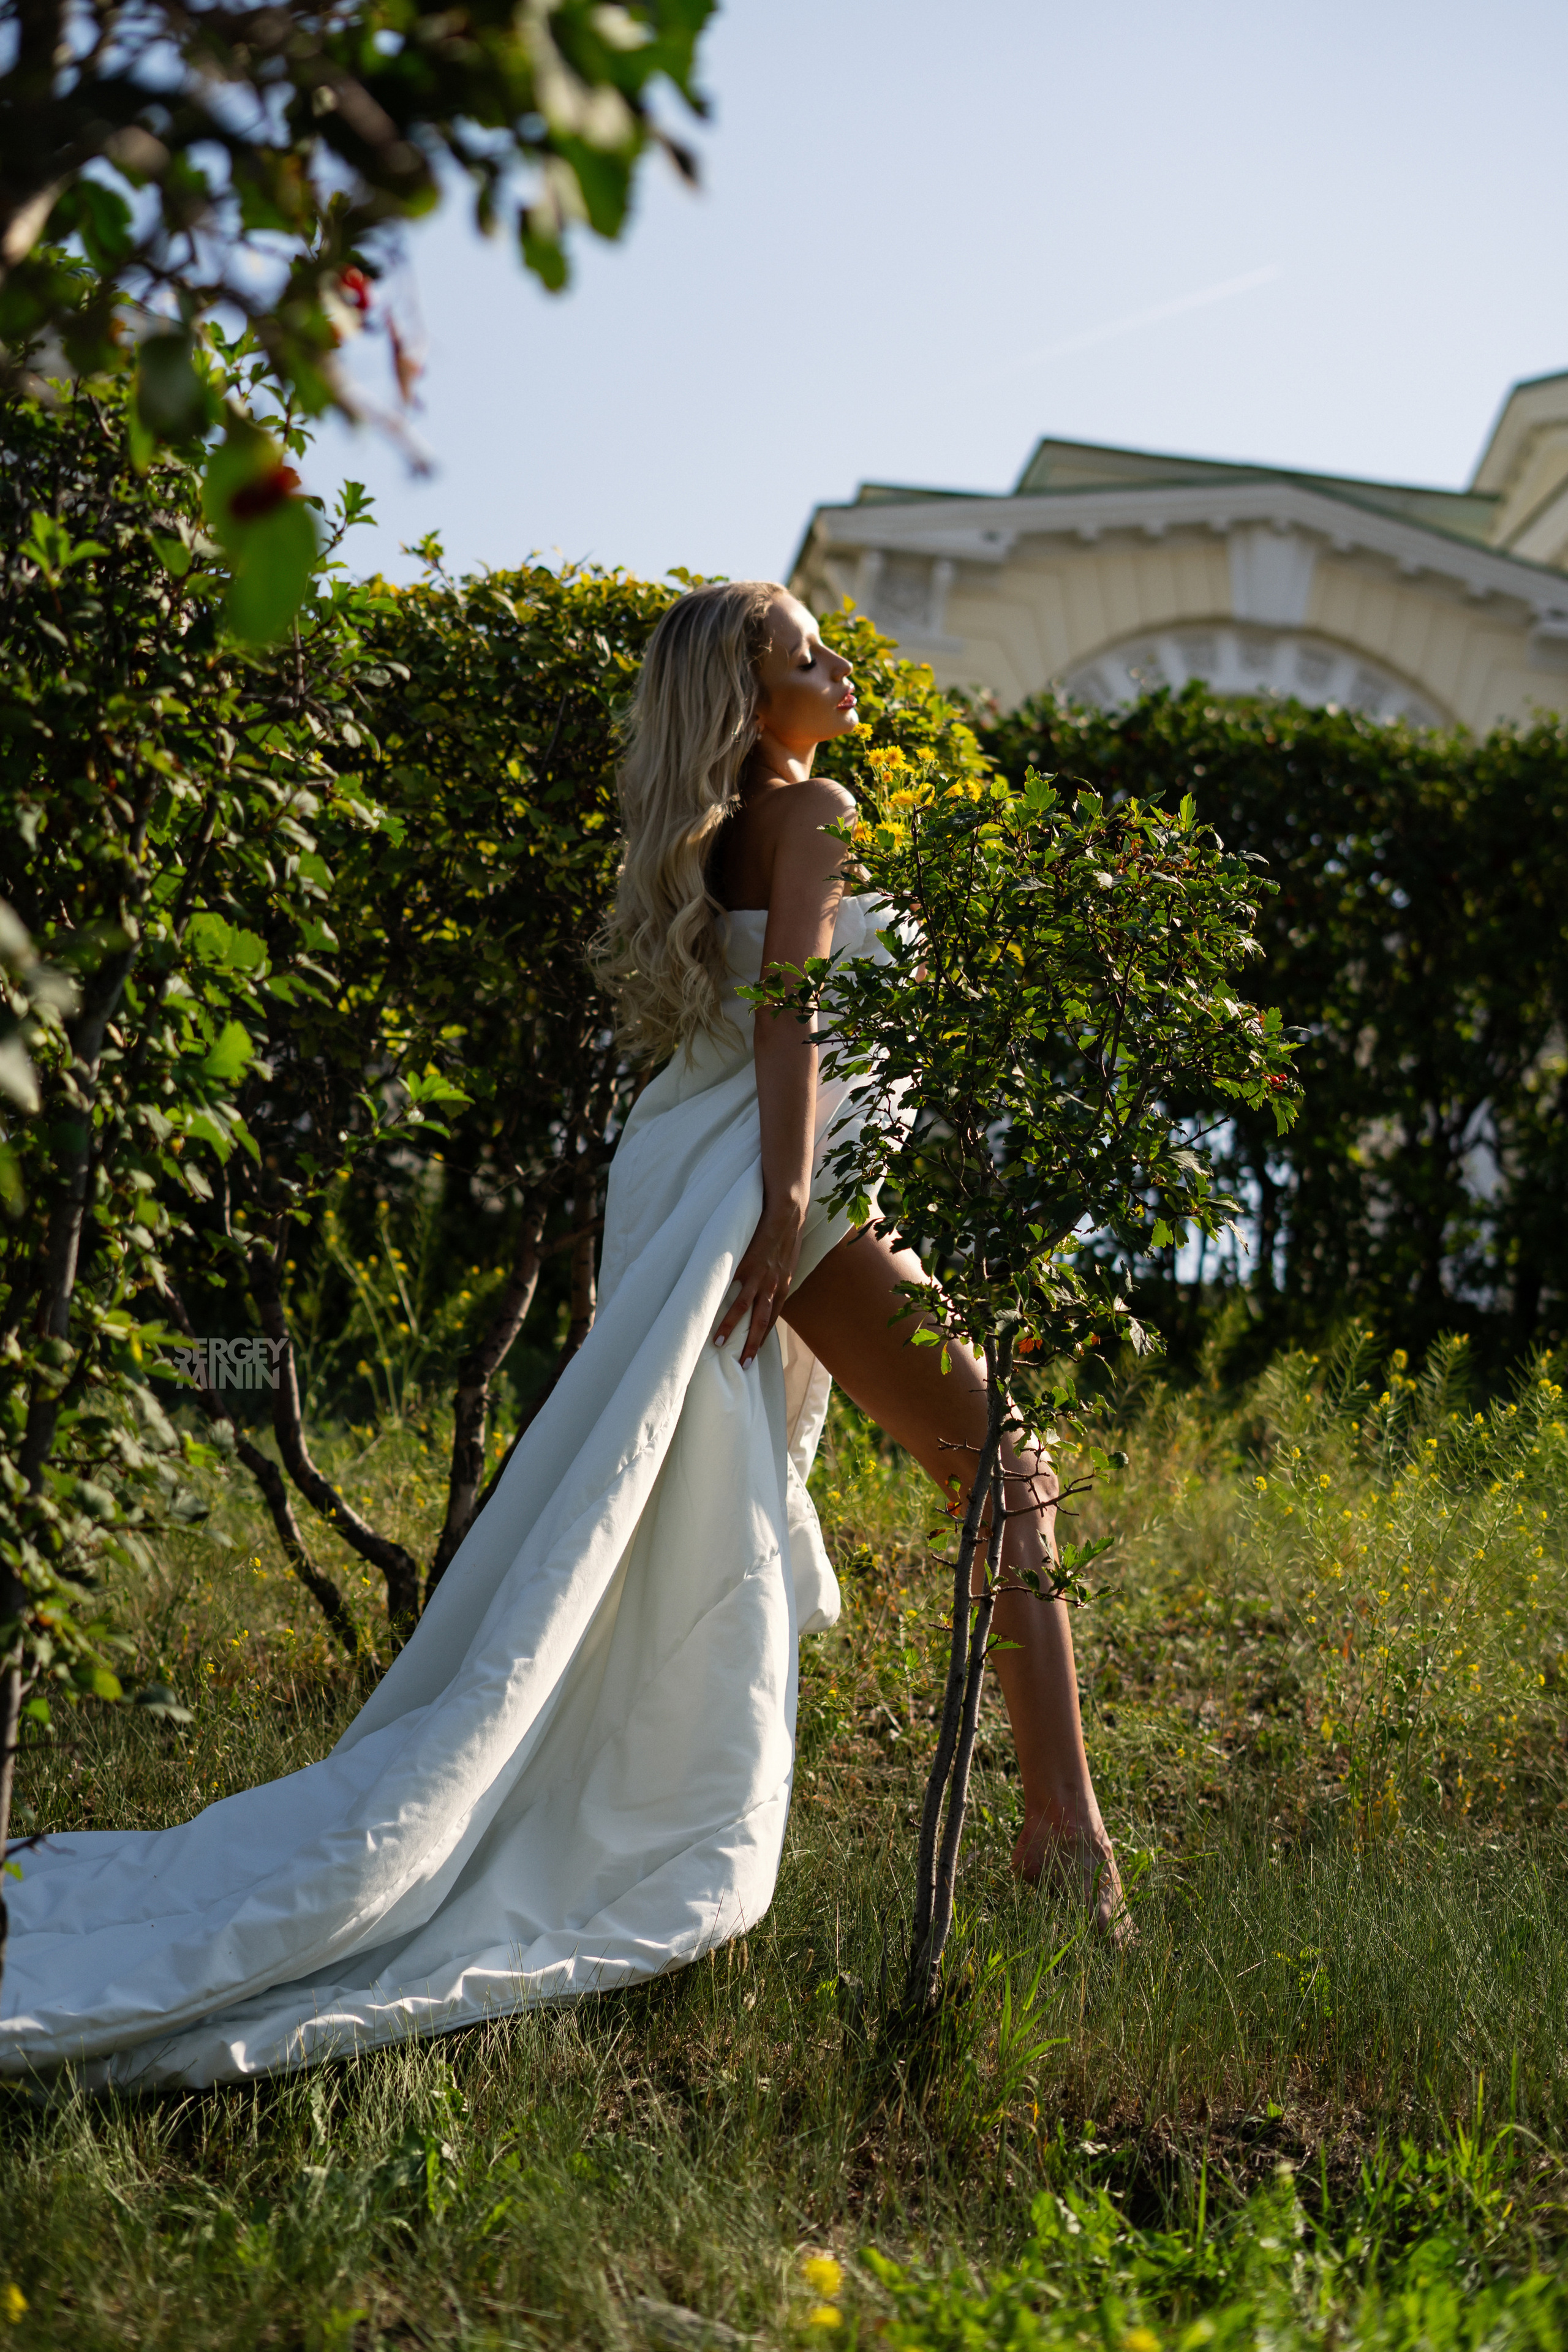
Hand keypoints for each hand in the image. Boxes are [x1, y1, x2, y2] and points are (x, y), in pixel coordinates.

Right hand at [712, 1195, 805, 1368]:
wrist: (787, 1212)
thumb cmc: (785, 1237)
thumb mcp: (787, 1264)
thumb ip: (777, 1279)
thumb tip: (766, 1292)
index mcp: (782, 1287)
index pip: (771, 1319)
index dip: (762, 1337)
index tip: (753, 1355)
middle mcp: (772, 1286)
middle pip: (761, 1322)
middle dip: (751, 1345)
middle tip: (743, 1365)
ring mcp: (758, 1275)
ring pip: (743, 1307)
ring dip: (731, 1327)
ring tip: (719, 1343)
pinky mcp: (745, 1262)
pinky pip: (730, 1283)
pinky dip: (720, 1297)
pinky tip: (708, 1309)